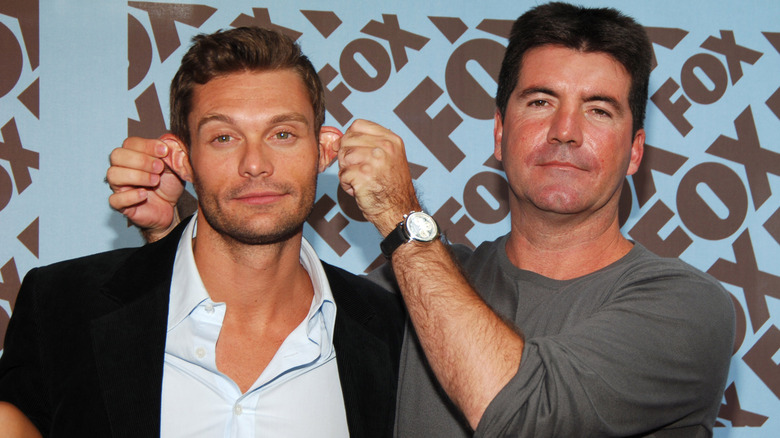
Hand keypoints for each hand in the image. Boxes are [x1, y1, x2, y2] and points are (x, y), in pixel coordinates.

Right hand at [106, 136, 183, 240]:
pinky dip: (130, 196)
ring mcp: (119, 186)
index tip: (165, 151)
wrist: (171, 207)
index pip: (130, 143)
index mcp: (132, 155)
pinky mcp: (121, 205)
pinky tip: (144, 194)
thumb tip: (169, 141)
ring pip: (113, 175)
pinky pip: (115, 199)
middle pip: (117, 155)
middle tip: (160, 168)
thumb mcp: (174, 166)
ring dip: (137, 176)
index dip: (147, 145)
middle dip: (140, 160)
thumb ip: (171, 153)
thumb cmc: (168, 183)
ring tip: (155, 181)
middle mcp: (121, 168)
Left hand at [335, 120, 419, 235]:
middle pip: (347, 139)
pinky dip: (347, 184)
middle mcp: (384, 147)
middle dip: (347, 156)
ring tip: (361, 180)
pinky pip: (342, 174)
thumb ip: (369, 144)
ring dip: (347, 171)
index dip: (350, 137)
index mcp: (391, 140)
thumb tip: (338, 140)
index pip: (358, 125)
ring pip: (343, 157)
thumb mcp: (389, 157)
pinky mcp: (363, 175)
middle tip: (359, 170)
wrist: (398, 211)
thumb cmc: (391, 187)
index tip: (352, 149)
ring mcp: (374, 161)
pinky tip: (359, 189)